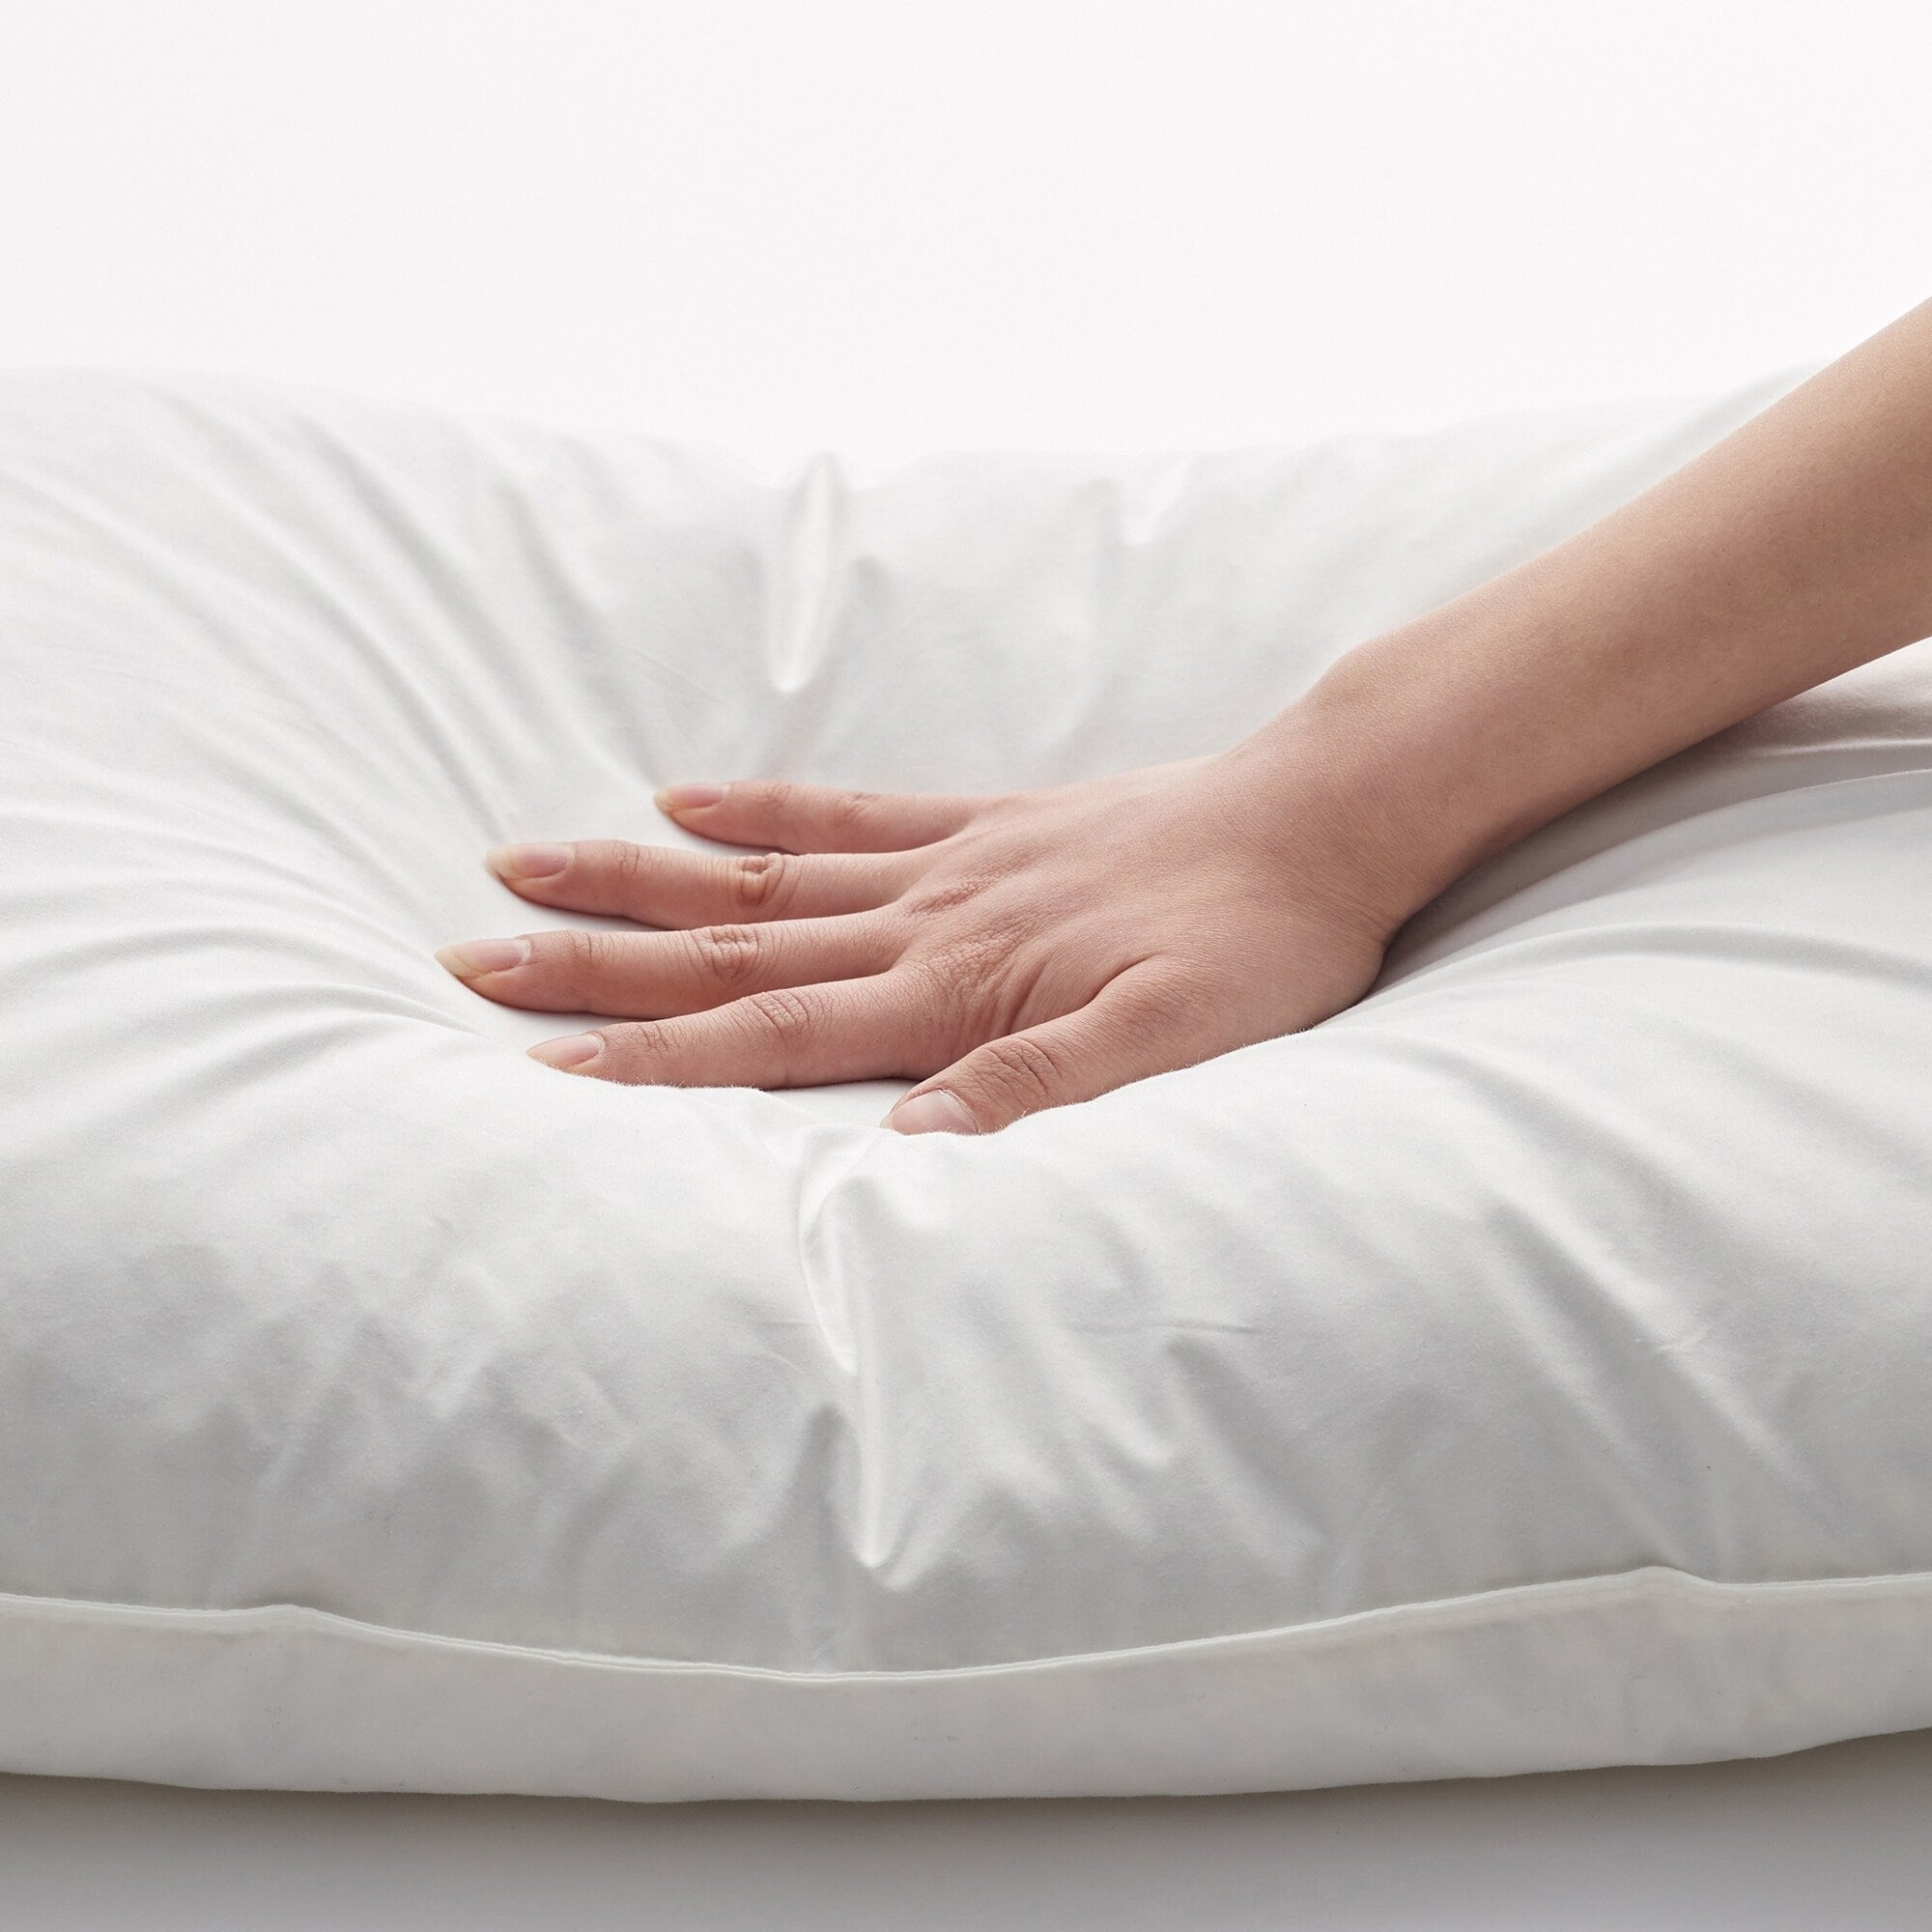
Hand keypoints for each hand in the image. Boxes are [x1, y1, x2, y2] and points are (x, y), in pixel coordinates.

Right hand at [435, 743, 1401, 1132]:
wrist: (1322, 818)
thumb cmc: (1259, 942)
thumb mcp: (1170, 1044)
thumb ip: (1035, 1093)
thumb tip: (904, 1149)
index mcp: (955, 991)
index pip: (769, 1030)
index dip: (650, 1057)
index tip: (537, 1073)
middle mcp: (924, 921)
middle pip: (728, 942)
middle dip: (594, 959)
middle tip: (469, 953)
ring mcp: (945, 865)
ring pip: (760, 871)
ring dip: (638, 873)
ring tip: (529, 857)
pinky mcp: (981, 825)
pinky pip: (850, 810)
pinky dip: (762, 803)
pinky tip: (689, 793)